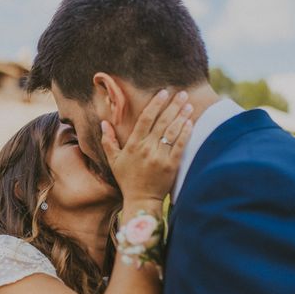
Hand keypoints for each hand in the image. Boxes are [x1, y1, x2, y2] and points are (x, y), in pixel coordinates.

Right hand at [101, 89, 192, 204]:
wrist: (141, 200)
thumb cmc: (126, 179)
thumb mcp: (113, 160)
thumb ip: (108, 141)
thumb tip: (104, 123)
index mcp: (133, 145)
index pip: (145, 119)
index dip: (155, 104)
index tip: (163, 93)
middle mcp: (147, 149)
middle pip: (162, 122)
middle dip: (173, 106)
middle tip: (182, 94)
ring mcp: (160, 157)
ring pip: (173, 131)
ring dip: (182, 116)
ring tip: (189, 105)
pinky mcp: (171, 165)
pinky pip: (180, 145)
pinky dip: (186, 133)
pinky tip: (190, 122)